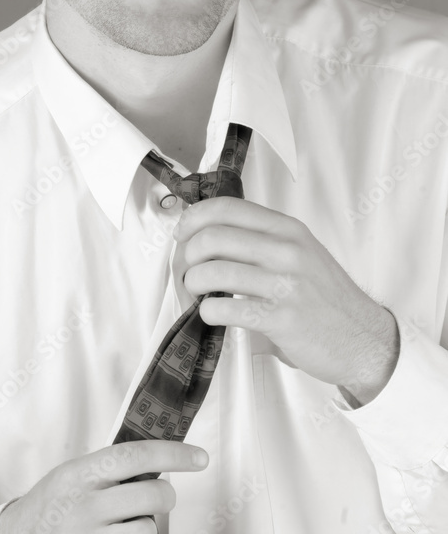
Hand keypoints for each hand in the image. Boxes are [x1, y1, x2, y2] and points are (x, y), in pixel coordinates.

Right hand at [0, 440, 208, 532]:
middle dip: (163, 496)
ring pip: (149, 530)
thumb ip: (108, 468)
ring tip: (123, 525)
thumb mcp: (73, 474)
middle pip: (153, 494)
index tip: (200, 458)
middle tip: (153, 498)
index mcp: (81, 474)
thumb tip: (158, 459)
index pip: (136, 455)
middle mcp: (85, 505)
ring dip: (146, 528)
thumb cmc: (53, 504)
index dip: (174, 454)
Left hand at [173, 196, 399, 403]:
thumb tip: (204, 237)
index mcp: (287, 229)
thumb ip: (261, 242)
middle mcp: (287, 250)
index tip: (182, 234)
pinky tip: (213, 315)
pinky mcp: (282, 319)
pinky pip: (226, 309)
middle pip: (212, 238)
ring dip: (192, 284)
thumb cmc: (325, 298)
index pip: (227, 208)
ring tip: (196, 294)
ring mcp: (286, 283)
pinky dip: (208, 312)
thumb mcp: (300, 253)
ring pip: (213, 272)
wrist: (364, 340)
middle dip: (186, 256)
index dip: (194, 218)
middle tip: (186, 272)